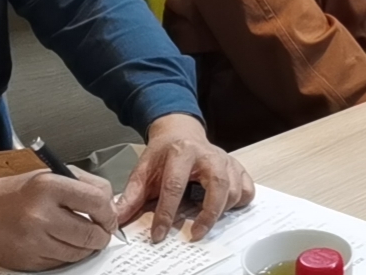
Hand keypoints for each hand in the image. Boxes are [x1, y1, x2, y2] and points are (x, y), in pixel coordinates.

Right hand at [0, 169, 116, 271]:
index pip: (97, 201)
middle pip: (91, 233)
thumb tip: (110, 204)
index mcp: (48, 186)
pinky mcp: (28, 260)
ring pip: (79, 252)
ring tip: (81, 236)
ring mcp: (34, 240)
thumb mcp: (48, 174)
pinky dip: (67, 255)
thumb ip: (83, 184)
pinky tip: (60, 243)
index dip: (109, 212)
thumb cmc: (12, 192)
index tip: (109, 216)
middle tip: (101, 231)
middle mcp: (41, 214)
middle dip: (102, 235)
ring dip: (86, 247)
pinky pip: (61, 262)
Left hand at [116, 114, 253, 242]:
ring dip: (222, 210)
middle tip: (196, 233)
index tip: (159, 233)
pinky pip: (248, 188)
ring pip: (234, 189)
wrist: (180, 132)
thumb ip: (131, 195)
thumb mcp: (144, 169)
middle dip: (208, 213)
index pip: (175, 185)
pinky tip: (225, 208)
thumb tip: (118, 216)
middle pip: (218, 184)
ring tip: (205, 222)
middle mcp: (208, 154)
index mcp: (182, 151)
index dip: (166, 213)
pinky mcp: (237, 167)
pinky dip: (240, 201)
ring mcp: (225, 160)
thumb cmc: (164, 152)